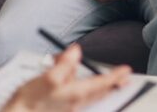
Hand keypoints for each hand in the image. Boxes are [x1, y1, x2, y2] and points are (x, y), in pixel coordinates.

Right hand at [4, 44, 130, 111]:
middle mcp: (76, 103)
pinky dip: (82, 86)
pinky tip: (72, 79)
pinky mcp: (62, 108)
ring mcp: (70, 107)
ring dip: (97, 84)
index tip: (127, 70)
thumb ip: (64, 64)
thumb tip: (76, 51)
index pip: (101, 83)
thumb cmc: (29, 101)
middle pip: (99, 91)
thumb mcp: (47, 78)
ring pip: (89, 93)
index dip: (114, 76)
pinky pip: (78, 95)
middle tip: (124, 77)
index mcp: (75, 94)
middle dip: (112, 83)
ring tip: (99, 74)